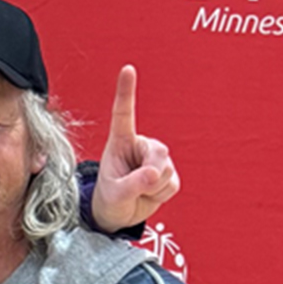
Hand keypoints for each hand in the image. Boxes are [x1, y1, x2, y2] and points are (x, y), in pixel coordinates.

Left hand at [91, 66, 179, 232]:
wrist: (119, 215)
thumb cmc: (110, 198)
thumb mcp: (114, 194)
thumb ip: (132, 184)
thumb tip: (153, 174)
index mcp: (121, 142)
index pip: (124, 114)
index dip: (126, 91)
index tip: (128, 69)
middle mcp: (141, 145)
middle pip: (160, 153)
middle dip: (151, 175)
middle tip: (134, 186)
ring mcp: (156, 158)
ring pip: (166, 171)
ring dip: (152, 188)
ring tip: (137, 190)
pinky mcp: (169, 172)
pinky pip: (172, 184)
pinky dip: (160, 194)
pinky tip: (149, 193)